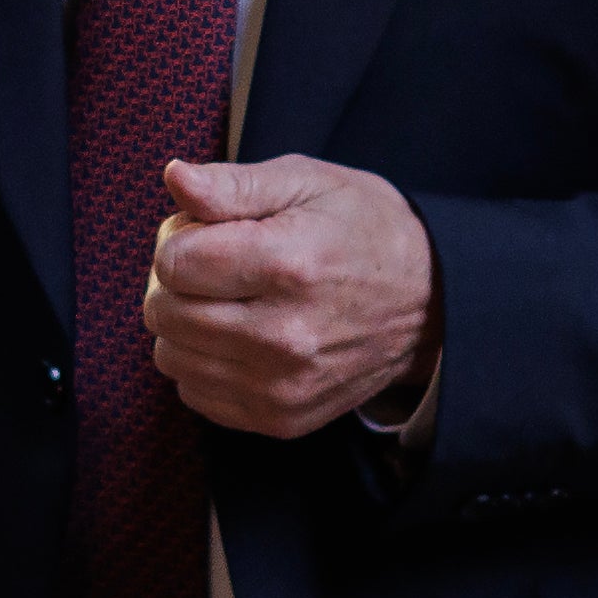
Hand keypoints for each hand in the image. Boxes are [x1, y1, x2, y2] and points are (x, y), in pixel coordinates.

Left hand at [141, 155, 438, 437]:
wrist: (434, 302)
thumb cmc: (364, 231)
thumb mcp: (309, 183)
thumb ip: (234, 183)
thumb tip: (175, 178)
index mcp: (289, 266)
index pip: (172, 262)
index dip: (184, 239)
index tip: (217, 235)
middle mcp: (284, 335)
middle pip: (163, 312)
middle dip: (179, 283)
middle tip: (222, 268)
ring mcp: (283, 385)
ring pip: (170, 356)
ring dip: (188, 327)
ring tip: (234, 304)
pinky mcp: (281, 418)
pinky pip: (195, 393)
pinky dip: (206, 365)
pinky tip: (242, 340)